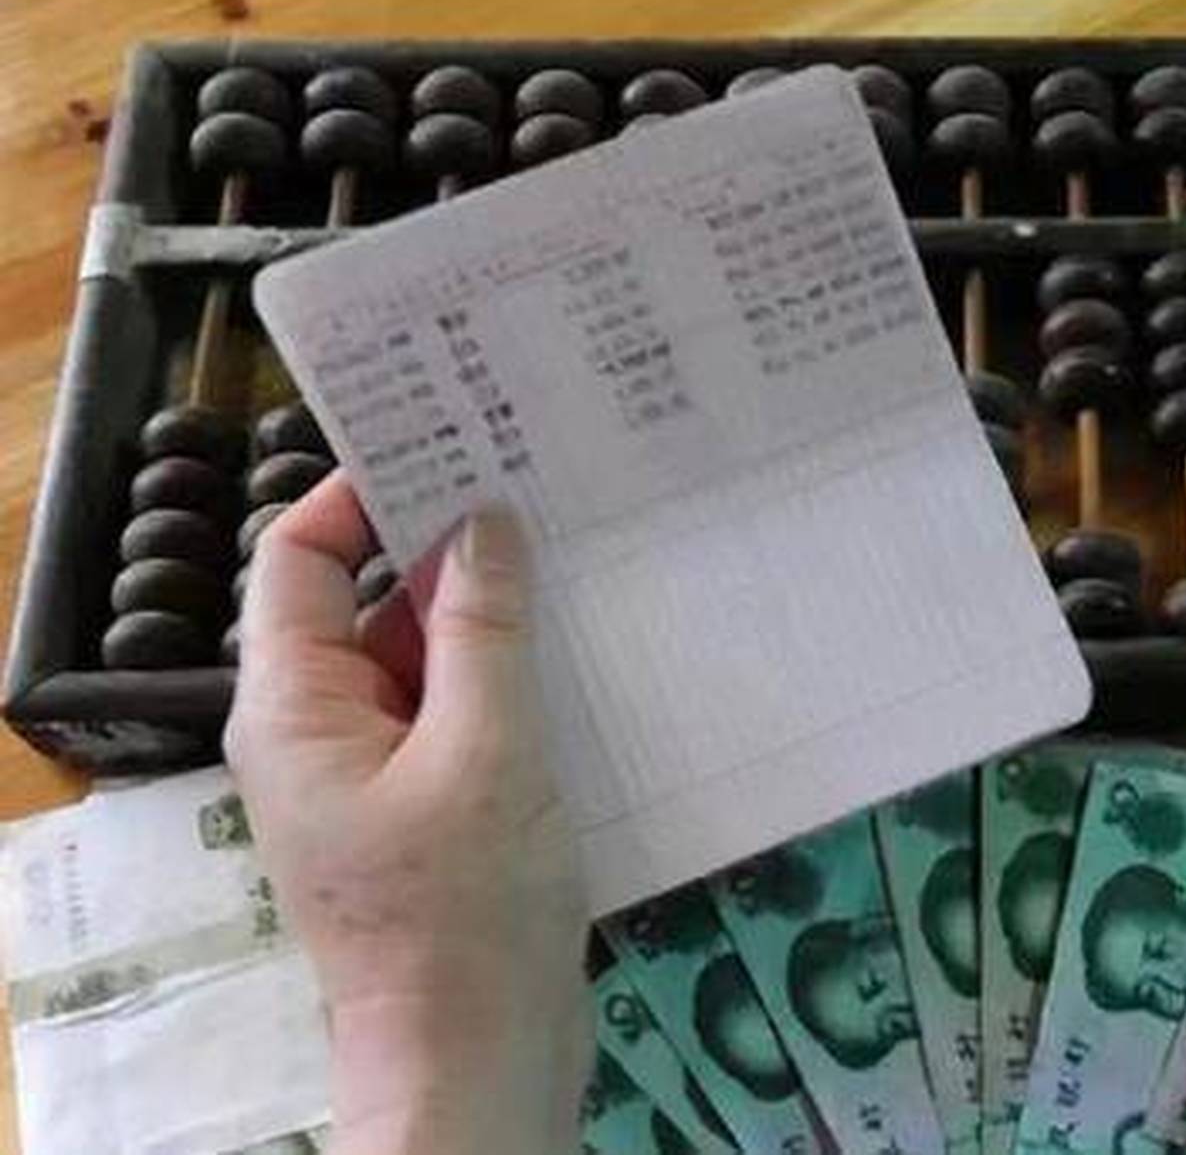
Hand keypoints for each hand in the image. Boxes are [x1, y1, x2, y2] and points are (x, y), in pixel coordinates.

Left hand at [226, 475, 589, 1153]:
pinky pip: (455, 715)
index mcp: (295, 706)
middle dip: (449, 546)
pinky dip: (507, 679)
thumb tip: (484, 521)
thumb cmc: (465, 909)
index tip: (460, 437)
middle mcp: (318, 729)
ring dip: (490, 616)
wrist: (477, 1057)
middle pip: (368, 600)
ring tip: (583, 552)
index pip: (304, 555)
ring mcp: (372, 774)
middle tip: (548, 482)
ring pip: (421, 659)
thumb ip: (482, 630)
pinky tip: (583, 650)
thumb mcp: (487, 754)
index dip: (369, 488)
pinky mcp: (425, 811)